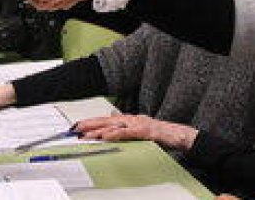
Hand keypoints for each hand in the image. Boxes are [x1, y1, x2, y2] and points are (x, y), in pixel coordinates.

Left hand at [75, 114, 198, 149]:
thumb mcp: (140, 128)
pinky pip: (127, 133)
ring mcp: (138, 124)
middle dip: (90, 124)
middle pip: (106, 121)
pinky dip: (116, 134)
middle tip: (75, 128)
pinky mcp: (145, 131)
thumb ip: (126, 125)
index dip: (92, 122)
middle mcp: (132, 119)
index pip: (106, 120)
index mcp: (129, 119)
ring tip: (86, 134)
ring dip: (99, 130)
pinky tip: (106, 136)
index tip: (78, 125)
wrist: (179, 135)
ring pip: (114, 126)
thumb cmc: (161, 133)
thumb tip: (113, 118)